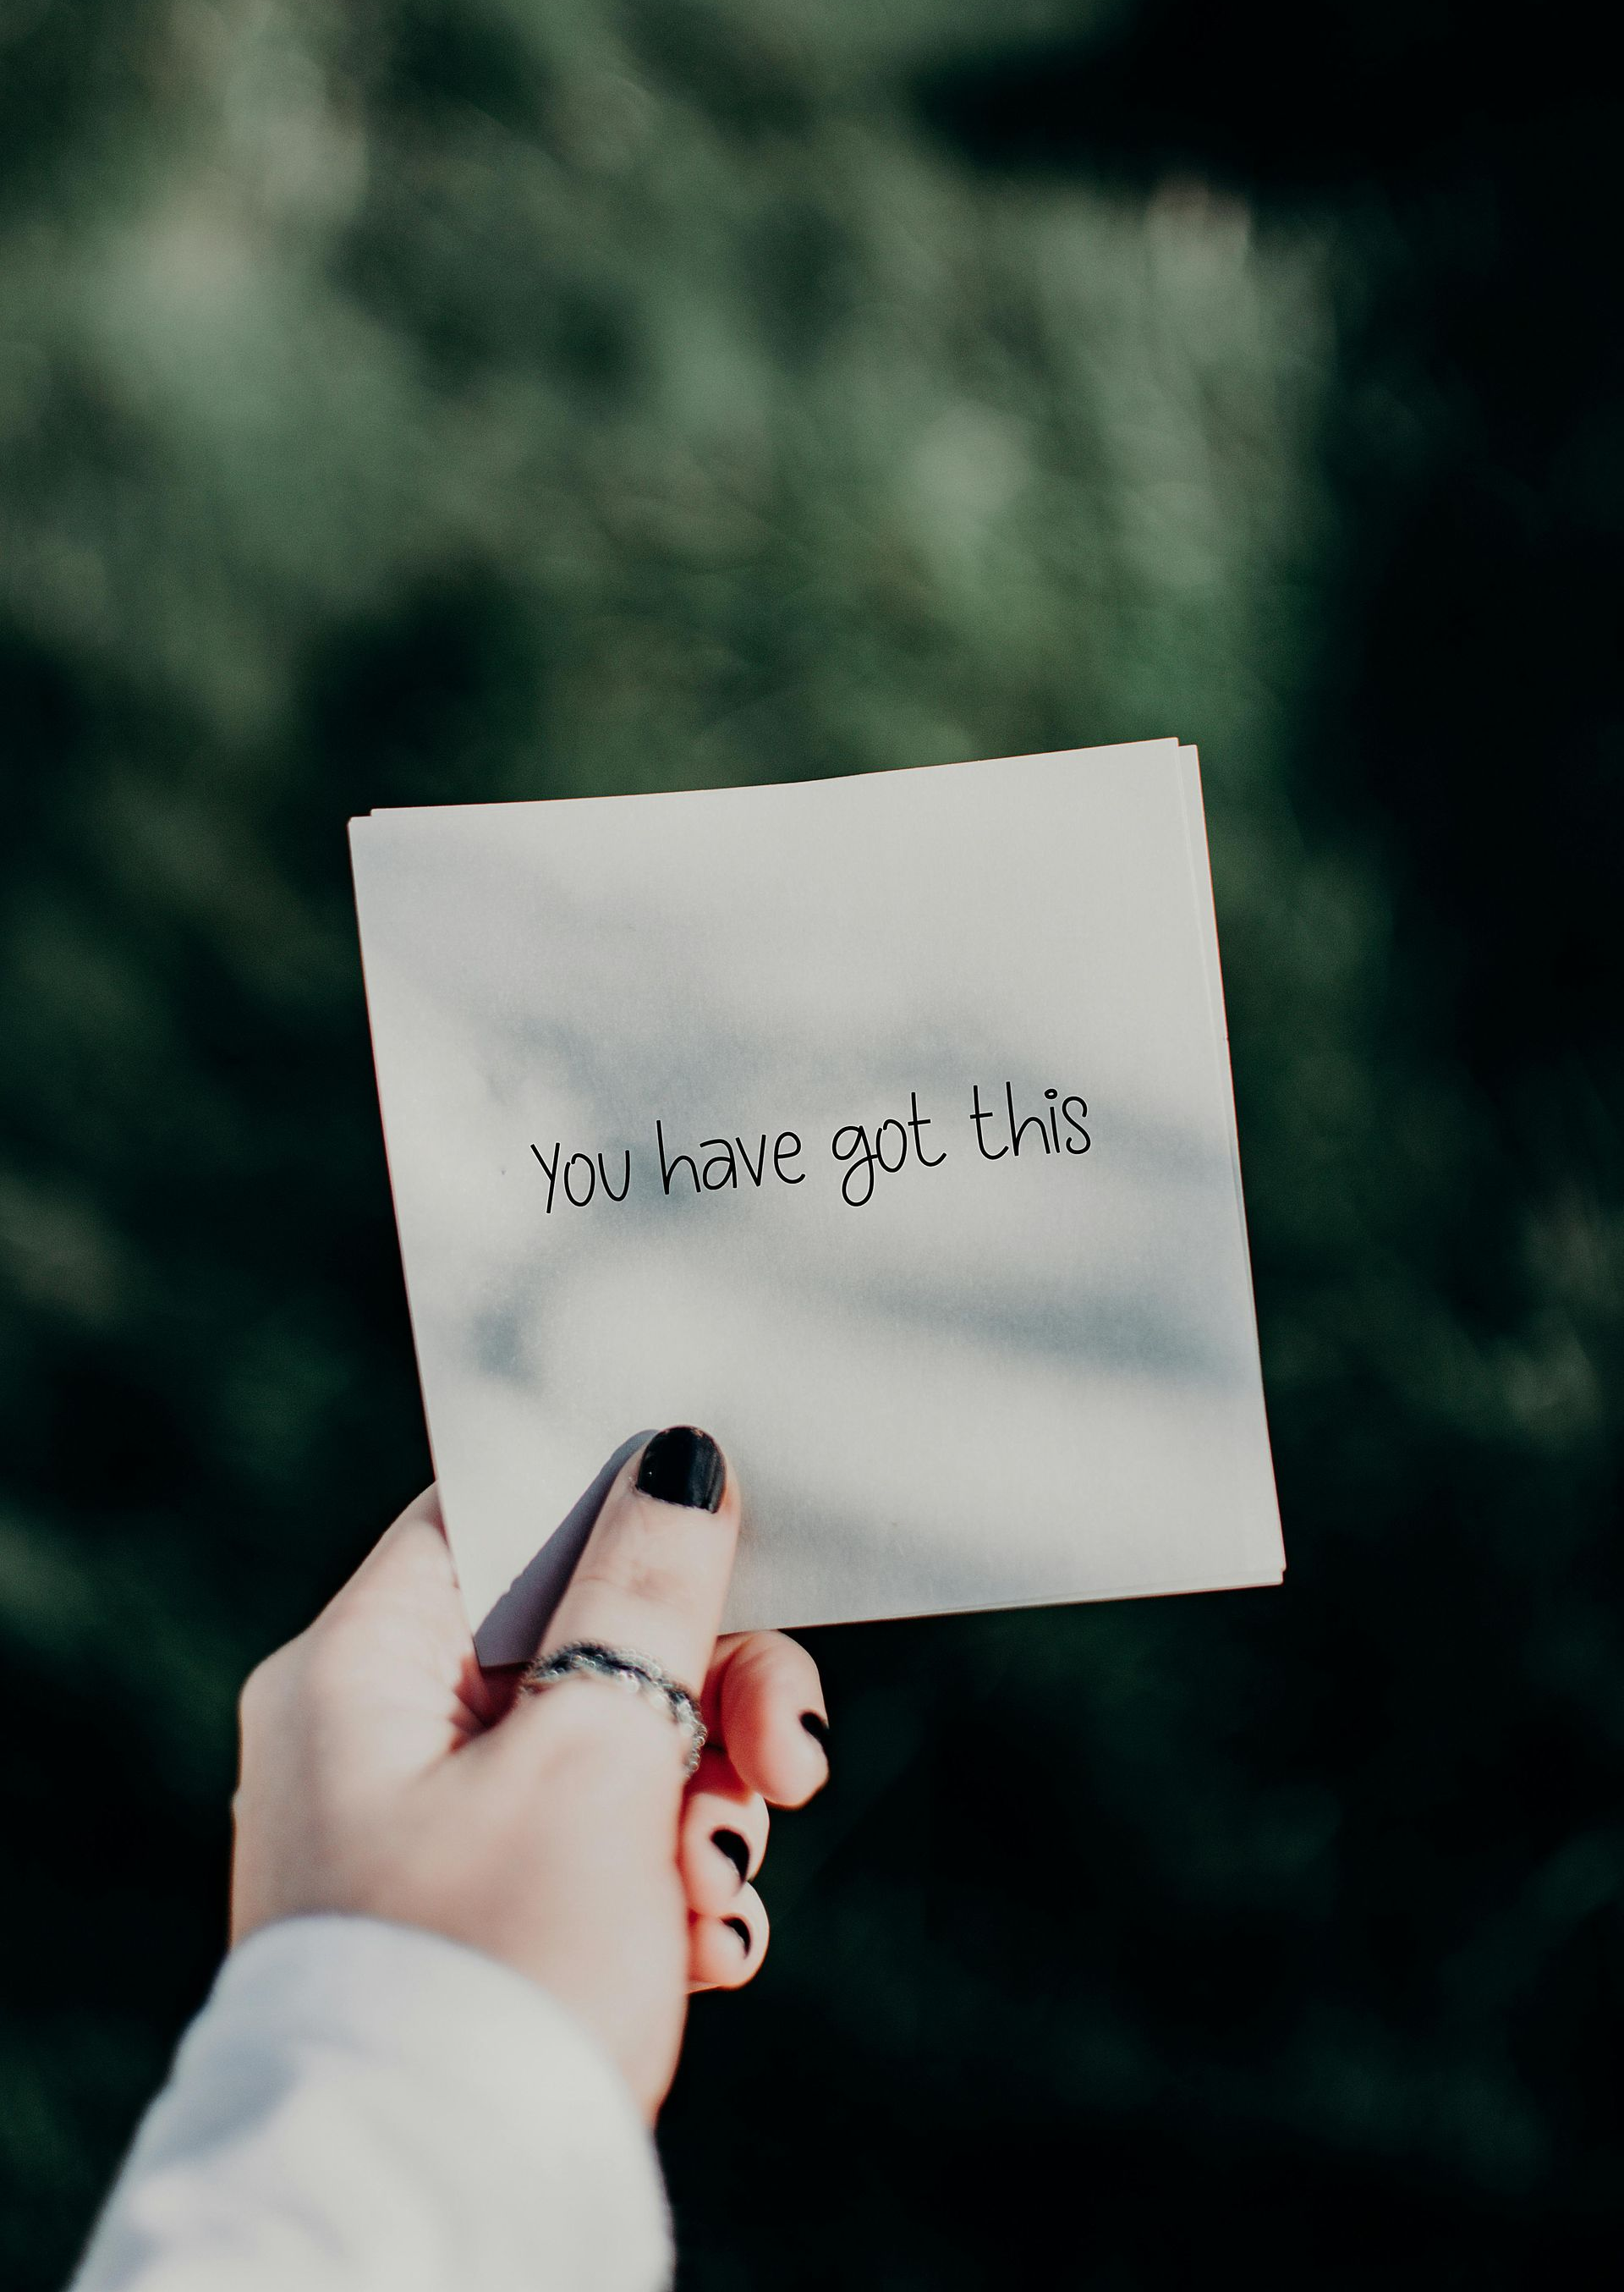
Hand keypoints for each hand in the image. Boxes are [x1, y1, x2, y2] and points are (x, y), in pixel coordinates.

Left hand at [229, 1429, 829, 2118]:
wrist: (449, 2217)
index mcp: (357, 1672)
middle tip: (789, 1761)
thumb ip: (643, 1597)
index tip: (731, 1541)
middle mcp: (378, 1741)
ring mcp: (430, 1835)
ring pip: (610, 1751)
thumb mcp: (590, 1757)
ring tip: (719, 1898)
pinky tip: (707, 1951)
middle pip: (578, 1643)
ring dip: (702, 1811)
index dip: (618, 1510)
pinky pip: (599, 1851)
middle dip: (705, 1701)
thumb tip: (675, 1458)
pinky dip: (666, 1886)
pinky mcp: (483, 1919)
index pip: (495, 1517)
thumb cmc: (499, 1969)